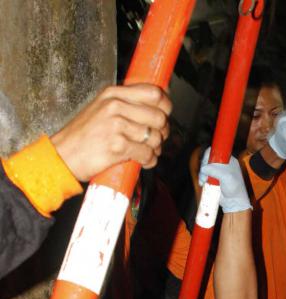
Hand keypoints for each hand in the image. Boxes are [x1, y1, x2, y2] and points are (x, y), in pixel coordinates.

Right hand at [50, 84, 171, 181]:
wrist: (63, 155)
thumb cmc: (83, 135)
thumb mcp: (102, 108)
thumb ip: (126, 103)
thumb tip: (159, 98)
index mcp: (113, 94)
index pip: (154, 92)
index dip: (166, 106)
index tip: (164, 116)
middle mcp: (115, 106)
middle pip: (159, 116)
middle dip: (163, 131)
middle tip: (156, 139)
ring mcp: (116, 125)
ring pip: (155, 137)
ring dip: (156, 149)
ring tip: (148, 152)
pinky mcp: (117, 146)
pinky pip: (147, 154)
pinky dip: (149, 161)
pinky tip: (143, 162)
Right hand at [199, 150, 250, 212]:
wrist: (233, 202)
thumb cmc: (234, 188)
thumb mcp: (226, 177)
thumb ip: (215, 170)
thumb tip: (203, 168)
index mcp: (228, 160)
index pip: (217, 151)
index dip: (210, 154)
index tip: (207, 162)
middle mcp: (222, 165)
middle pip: (208, 159)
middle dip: (204, 166)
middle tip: (205, 174)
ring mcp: (216, 172)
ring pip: (204, 168)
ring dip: (202, 174)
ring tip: (204, 181)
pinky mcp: (212, 179)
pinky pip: (203, 176)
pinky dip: (201, 179)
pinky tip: (203, 183)